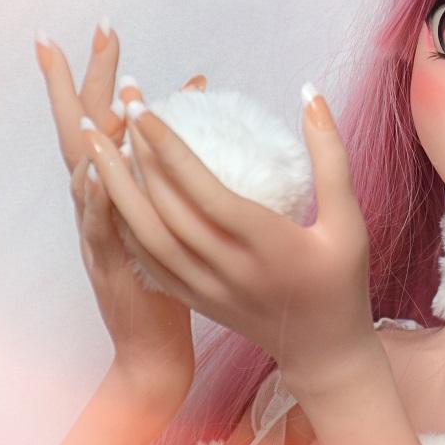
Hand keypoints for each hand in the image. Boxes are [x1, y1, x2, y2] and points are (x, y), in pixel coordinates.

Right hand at [34, 26, 204, 406]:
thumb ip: (175, 162)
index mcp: (117, 190)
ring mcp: (97, 236)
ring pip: (84, 181)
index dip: (100, 76)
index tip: (106, 28)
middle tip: (76, 39)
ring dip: (89, 141)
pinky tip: (102, 176)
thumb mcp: (170, 212)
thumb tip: (197, 107)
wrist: (153, 342)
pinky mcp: (108, 269)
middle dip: (77, 87)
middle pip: (81, 136)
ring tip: (96, 102)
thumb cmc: (170, 270)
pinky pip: (100, 232)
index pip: (105, 121)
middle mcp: (98, 206)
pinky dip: (97, 203)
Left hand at [79, 76, 375, 394]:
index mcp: (267, 246)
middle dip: (131, 157)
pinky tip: (111, 193)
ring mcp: (207, 288)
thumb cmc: (341, 280)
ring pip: (146, 236)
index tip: (143, 109)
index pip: (207, 192)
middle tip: (113, 109)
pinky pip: (149, 260)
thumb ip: (331, 156)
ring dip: (115, 189)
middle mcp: (230, 269)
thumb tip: (311, 94)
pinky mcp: (195, 299)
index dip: (171, 150)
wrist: (323, 350)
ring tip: (94, 146)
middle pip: (165, 210)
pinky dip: (124, 224)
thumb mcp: (349, 220)